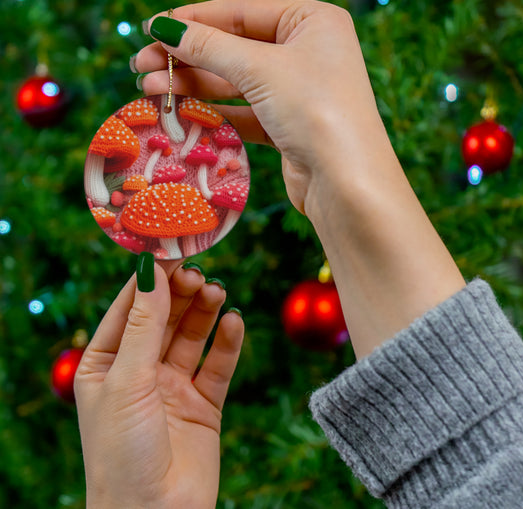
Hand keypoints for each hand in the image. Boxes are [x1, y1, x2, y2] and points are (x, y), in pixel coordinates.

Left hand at [74, 259, 243, 508]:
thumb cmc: (122, 453)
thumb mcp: (127, 380)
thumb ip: (144, 325)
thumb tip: (152, 271)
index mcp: (106, 364)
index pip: (129, 308)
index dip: (150, 279)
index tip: (172, 251)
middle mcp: (140, 371)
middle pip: (165, 318)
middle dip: (181, 294)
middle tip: (199, 274)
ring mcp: (173, 386)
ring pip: (192, 336)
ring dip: (205, 312)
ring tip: (217, 292)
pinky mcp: (204, 403)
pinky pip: (218, 364)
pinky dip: (227, 342)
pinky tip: (234, 322)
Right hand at [134, 0, 384, 214]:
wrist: (346, 183)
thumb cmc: (315, 110)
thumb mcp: (260, 68)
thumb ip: (210, 47)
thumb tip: (164, 28)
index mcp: (312, 22)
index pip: (241, 13)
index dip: (194, 20)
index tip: (152, 28)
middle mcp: (307, 53)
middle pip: (234, 48)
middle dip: (187, 57)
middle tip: (141, 65)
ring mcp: (298, 92)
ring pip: (235, 83)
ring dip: (193, 86)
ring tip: (150, 89)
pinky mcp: (288, 126)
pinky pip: (244, 112)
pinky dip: (214, 113)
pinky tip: (181, 112)